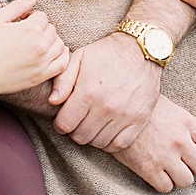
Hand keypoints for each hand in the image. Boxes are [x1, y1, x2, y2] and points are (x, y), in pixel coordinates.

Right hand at [0, 0, 70, 99]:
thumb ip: (17, 6)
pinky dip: (61, 56)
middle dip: (40, 28)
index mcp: (30, 29)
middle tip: (25, 33)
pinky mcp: (41, 76)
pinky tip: (51, 53)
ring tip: (35, 43)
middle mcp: (41, 45)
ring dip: (50, 41)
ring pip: (59, 45)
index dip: (31, 17)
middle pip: (52, 29)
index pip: (42, 16)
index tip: (20, 22)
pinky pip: (62, 64)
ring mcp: (43, 62)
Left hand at [53, 32, 160, 150]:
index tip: (63, 119)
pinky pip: (120, 144)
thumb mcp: (79, 58)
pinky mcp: (140, 119)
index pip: (65, 124)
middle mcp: (107, 107)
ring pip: (99, 142)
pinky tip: (105, 132)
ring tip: (90, 125)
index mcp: (88, 92)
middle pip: (80, 136)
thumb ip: (63, 80)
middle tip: (77, 121)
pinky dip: (109, 143)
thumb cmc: (106, 53)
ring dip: (91, 137)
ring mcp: (125, 115)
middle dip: (74, 131)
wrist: (142, 50)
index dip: (60, 124)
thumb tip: (53, 101)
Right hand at [109, 95, 195, 192]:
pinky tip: (152, 173)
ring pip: (186, 181)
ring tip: (166, 170)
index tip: (188, 148)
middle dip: (191, 166)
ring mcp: (165, 155)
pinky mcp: (148, 168)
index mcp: (186, 122)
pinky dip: (160, 184)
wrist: (110, 113)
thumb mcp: (165, 105)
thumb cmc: (137, 108)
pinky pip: (165, 187)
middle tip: (179, 162)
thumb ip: (184, 116)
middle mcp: (180, 140)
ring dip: (177, 178)